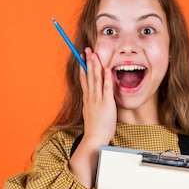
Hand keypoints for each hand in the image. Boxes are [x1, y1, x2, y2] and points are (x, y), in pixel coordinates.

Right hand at [68, 48, 116, 188]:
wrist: (94, 139)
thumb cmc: (95, 129)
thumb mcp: (90, 114)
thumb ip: (91, 105)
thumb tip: (90, 101)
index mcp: (87, 99)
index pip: (83, 80)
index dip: (83, 68)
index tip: (81, 58)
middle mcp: (90, 97)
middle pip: (88, 76)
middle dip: (88, 61)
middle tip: (87, 50)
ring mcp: (98, 100)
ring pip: (95, 79)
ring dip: (95, 65)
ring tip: (94, 54)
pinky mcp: (106, 104)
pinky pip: (106, 88)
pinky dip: (106, 78)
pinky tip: (107, 69)